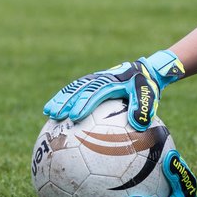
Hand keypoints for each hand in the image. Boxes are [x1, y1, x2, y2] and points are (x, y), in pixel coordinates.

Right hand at [43, 49, 184, 128]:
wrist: (145, 71)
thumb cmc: (146, 88)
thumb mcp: (149, 98)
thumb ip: (142, 109)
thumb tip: (138, 126)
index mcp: (113, 82)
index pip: (96, 92)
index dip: (84, 104)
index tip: (75, 116)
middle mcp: (100, 78)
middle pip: (79, 88)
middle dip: (66, 101)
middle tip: (55, 115)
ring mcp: (94, 78)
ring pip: (73, 87)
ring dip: (60, 99)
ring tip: (48, 112)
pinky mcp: (90, 82)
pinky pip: (74, 88)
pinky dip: (62, 97)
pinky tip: (52, 110)